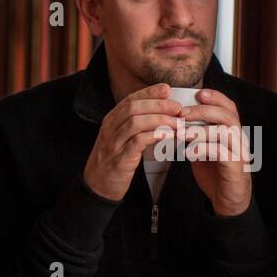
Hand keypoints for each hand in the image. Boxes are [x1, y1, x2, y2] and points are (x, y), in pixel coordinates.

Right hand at [82, 83, 182, 200]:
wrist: (98, 186)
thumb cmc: (115, 160)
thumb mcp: (122, 138)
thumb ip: (137, 125)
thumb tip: (161, 114)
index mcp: (111, 120)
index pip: (131, 99)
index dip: (150, 92)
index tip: (167, 89)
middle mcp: (110, 128)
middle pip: (134, 107)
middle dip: (159, 105)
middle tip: (178, 108)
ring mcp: (113, 143)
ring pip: (135, 122)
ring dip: (160, 120)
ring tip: (177, 123)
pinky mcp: (120, 158)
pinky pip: (137, 141)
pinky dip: (154, 135)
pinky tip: (168, 135)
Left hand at [180, 88, 251, 215]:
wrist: (228, 199)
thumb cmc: (215, 172)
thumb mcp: (204, 148)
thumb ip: (196, 134)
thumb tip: (177, 119)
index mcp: (232, 131)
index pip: (229, 106)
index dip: (215, 97)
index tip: (198, 93)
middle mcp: (239, 138)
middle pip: (227, 115)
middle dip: (203, 110)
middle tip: (183, 113)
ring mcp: (238, 152)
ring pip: (224, 131)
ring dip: (201, 129)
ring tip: (182, 132)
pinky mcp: (234, 167)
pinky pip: (221, 152)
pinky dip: (203, 149)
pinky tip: (189, 152)